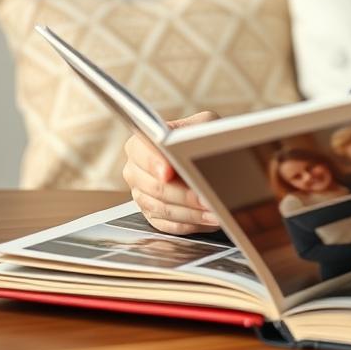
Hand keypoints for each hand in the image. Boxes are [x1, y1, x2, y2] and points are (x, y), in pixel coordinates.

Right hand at [122, 111, 220, 234]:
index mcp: (140, 144)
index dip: (154, 163)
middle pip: (155, 187)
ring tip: (215, 210)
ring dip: (192, 212)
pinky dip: (191, 223)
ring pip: (164, 209)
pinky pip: (168, 225)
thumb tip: (193, 143)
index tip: (168, 172)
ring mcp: (141, 195)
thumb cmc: (201, 136)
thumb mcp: (203, 124)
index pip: (141, 153)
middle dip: (183, 194)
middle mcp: (135, 171)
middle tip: (205, 197)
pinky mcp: (153, 216)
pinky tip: (210, 219)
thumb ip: (195, 129)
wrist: (205, 154)